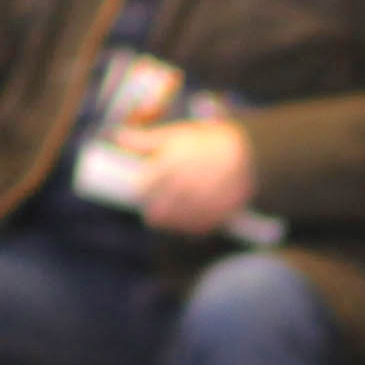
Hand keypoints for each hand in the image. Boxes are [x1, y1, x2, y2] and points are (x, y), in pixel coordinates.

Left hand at [122, 116, 255, 234]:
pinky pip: (194, 229)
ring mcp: (199, 204)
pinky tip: (185, 222)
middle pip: (156, 210)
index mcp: (168, 166)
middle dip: (153, 209)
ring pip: (174, 223)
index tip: (140, 189)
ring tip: (166, 216)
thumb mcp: (174, 135)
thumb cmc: (206, 142)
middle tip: (153, 206)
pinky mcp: (215, 216)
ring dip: (168, 221)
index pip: (141, 188)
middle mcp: (182, 188)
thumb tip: (116, 137)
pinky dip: (188, 227)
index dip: (139, 190)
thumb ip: (145, 140)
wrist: (248, 155)